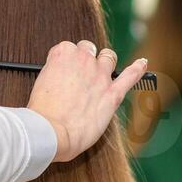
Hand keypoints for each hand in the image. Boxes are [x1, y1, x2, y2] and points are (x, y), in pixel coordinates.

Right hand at [27, 41, 147, 162]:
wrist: (51, 132)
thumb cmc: (42, 113)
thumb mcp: (39, 84)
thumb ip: (54, 75)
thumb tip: (60, 79)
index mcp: (62, 54)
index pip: (68, 49)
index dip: (66, 63)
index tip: (64, 73)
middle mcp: (83, 60)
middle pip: (89, 49)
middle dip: (85, 58)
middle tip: (80, 74)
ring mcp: (100, 76)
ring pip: (108, 57)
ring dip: (106, 61)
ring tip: (103, 71)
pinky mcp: (112, 94)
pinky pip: (130, 76)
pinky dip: (137, 69)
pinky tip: (142, 64)